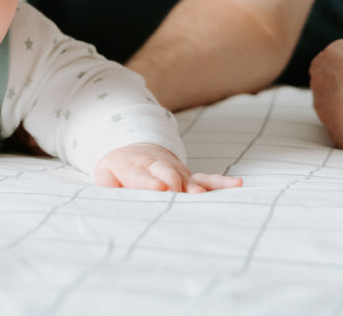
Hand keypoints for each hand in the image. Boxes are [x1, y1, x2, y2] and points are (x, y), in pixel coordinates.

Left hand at [93, 143, 242, 192]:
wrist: (136, 146)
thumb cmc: (119, 168)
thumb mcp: (104, 173)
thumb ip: (105, 184)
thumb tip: (107, 196)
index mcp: (134, 168)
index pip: (141, 176)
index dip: (150, 182)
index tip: (159, 188)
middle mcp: (158, 168)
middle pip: (168, 175)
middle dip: (175, 184)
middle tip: (182, 195)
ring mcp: (176, 171)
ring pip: (189, 178)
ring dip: (198, 187)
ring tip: (204, 196)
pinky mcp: (189, 175)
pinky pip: (207, 177)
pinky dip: (221, 182)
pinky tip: (237, 184)